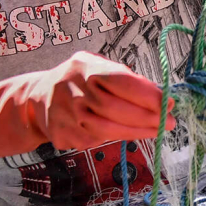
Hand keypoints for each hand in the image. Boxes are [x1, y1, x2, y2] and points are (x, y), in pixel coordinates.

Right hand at [0, 51, 169, 161]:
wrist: (35, 99)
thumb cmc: (79, 79)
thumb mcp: (97, 66)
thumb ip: (124, 77)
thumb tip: (160, 96)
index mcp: (86, 68)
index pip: (122, 82)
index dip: (149, 95)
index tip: (170, 102)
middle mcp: (73, 91)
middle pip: (116, 109)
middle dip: (148, 117)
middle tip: (170, 122)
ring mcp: (66, 115)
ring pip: (108, 129)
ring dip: (139, 131)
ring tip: (159, 130)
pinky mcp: (63, 135)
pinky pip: (97, 139)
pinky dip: (117, 137)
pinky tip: (130, 133)